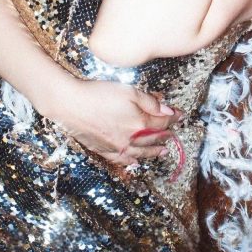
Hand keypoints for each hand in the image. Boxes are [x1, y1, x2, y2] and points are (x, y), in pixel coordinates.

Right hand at [38, 73, 182, 166]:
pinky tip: (136, 160)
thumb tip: (167, 111)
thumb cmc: (99, 94)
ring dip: (153, 151)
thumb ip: (150, 102)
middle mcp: (130, 139)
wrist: (71, 105)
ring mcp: (117, 147)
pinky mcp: (104, 150)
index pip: (162, 122)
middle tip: (174, 133)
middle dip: (166, 134)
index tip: (180, 115)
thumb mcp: (129, 91)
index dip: (173, 117)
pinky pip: (123, 160)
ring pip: (141, 153)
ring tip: (162, 151)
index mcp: (139, 123)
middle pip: (153, 138)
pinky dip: (133, 160)